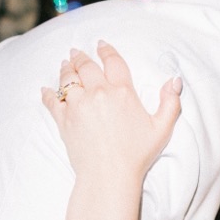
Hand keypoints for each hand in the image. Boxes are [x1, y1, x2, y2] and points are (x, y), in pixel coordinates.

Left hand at [41, 41, 183, 181]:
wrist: (109, 175)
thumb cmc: (137, 155)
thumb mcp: (161, 128)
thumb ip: (170, 102)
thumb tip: (174, 80)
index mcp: (122, 92)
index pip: (113, 62)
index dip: (106, 51)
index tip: (101, 44)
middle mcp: (98, 93)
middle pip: (86, 66)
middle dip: (81, 57)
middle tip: (76, 52)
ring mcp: (78, 105)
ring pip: (68, 79)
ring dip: (66, 70)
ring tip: (65, 65)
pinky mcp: (63, 120)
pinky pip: (52, 101)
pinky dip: (48, 94)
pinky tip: (45, 90)